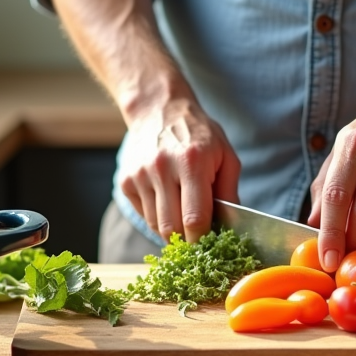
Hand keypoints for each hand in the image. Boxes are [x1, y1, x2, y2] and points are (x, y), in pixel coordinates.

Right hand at [119, 97, 240, 242]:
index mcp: (192, 162)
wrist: (158, 110)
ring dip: (171, 229)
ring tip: (182, 213)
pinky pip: (142, 215)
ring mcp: (140, 175)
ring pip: (155, 225)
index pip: (194, 218)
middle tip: (197, 238)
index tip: (209, 245)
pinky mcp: (126, 181)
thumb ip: (229, 191)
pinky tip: (167, 201)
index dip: (202, 239)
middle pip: (171, 227)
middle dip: (186, 240)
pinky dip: (156, 217)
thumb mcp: (225, 154)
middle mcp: (162, 168)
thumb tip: (230, 227)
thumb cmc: (198, 134)